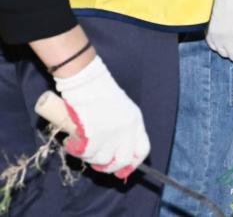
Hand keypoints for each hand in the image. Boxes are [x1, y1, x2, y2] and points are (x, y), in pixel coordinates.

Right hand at [53, 56, 149, 177]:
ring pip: (101, 159)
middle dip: (108, 167)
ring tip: (80, 146)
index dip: (133, 163)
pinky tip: (70, 142)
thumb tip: (115, 150)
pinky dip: (74, 150)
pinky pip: (85, 153)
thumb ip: (122, 128)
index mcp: (136, 122)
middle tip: (97, 163)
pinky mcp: (94, 134)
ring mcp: (111, 133)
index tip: (122, 170)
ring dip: (88, 157)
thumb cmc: (101, 93)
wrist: (87, 82)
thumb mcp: (122, 109)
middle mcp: (127, 129)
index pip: (142, 150)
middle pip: (122, 160)